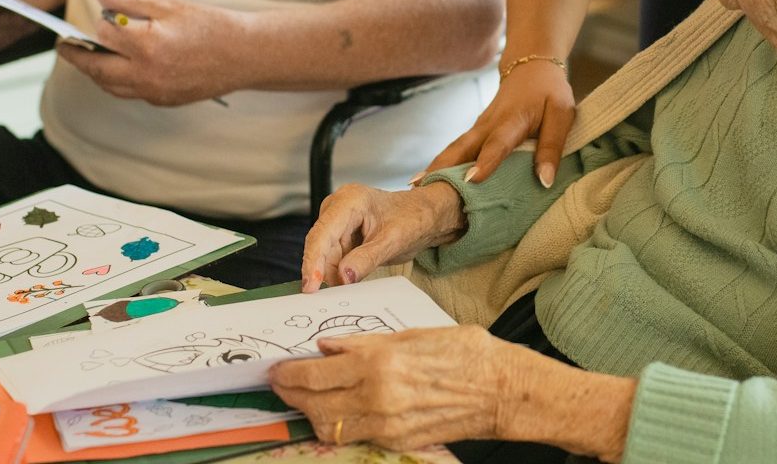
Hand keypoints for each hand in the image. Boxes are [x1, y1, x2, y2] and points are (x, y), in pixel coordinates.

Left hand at [53, 0, 244, 105]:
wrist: (245, 54)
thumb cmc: (211, 25)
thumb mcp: (169, 6)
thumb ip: (130, 3)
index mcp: (147, 45)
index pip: (104, 36)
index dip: (99, 25)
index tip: (95, 19)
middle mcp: (147, 73)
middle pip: (98, 70)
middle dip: (78, 59)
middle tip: (65, 48)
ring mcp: (156, 91)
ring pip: (111, 87)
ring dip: (97, 73)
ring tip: (90, 59)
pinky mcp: (165, 100)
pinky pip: (132, 93)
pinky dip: (120, 82)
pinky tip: (123, 68)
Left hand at [268, 326, 521, 449]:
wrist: (500, 390)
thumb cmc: (463, 352)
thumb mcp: (410, 334)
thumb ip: (363, 343)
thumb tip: (327, 347)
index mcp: (379, 361)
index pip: (315, 374)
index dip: (289, 374)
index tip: (276, 370)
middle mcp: (377, 395)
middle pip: (314, 404)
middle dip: (291, 395)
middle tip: (281, 385)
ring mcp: (386, 424)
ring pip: (329, 426)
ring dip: (312, 413)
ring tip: (306, 399)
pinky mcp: (396, 441)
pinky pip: (355, 435)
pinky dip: (339, 423)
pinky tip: (338, 409)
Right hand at [301, 182, 463, 291]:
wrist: (424, 215)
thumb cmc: (413, 218)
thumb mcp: (393, 241)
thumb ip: (367, 259)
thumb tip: (343, 277)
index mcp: (350, 201)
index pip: (322, 234)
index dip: (313, 261)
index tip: (310, 287)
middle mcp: (338, 208)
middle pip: (320, 247)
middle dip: (324, 273)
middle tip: (333, 297)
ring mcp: (337, 221)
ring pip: (325, 256)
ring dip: (333, 275)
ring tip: (350, 286)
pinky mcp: (340, 234)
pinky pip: (333, 258)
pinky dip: (339, 272)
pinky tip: (349, 280)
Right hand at [422, 60, 573, 186]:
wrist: (531, 67)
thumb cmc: (549, 93)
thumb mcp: (562, 115)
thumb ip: (552, 147)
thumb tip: (544, 181)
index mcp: (513, 119)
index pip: (498, 142)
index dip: (486, 161)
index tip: (471, 180)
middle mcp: (489, 124)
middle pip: (462, 147)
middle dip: (442, 168)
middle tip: (422, 189)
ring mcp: (478, 128)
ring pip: (454, 149)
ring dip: (435, 168)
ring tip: (416, 189)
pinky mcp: (475, 133)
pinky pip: (457, 151)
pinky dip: (442, 166)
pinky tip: (429, 182)